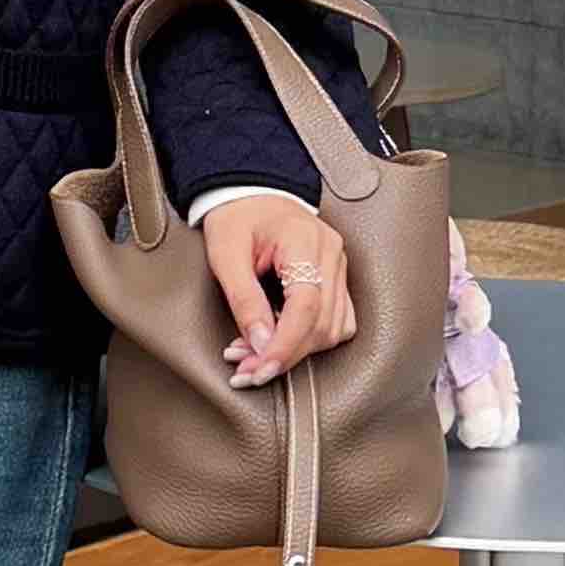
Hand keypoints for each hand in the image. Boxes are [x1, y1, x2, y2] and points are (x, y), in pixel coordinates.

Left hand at [204, 192, 354, 386]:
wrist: (250, 194)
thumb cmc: (236, 218)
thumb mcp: (226, 255)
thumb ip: (244, 300)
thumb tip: (260, 345)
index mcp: (303, 240)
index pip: (306, 306)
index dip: (284, 345)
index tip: (259, 369)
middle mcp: (330, 253)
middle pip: (323, 323)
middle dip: (285, 355)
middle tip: (247, 371)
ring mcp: (338, 265)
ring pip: (335, 328)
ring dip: (297, 351)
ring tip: (257, 356)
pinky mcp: (337, 277)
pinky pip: (338, 320)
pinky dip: (311, 339)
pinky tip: (282, 340)